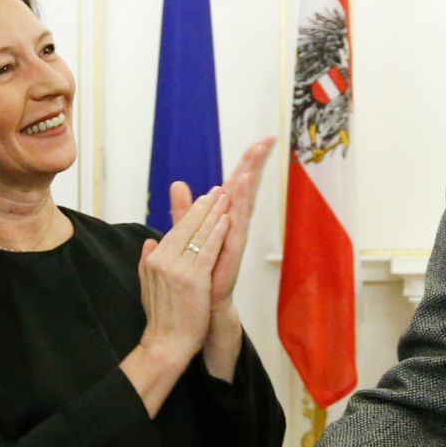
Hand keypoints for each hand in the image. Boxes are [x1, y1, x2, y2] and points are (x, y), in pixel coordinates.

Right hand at [122, 191, 228, 414]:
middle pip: (187, 227)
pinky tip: (227, 220)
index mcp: (153, 259)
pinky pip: (208, 249)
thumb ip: (147, 261)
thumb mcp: (147, 285)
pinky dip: (218, 233)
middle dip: (205, 206)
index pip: (176, 230)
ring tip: (226, 197)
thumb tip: (149, 242)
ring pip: (199, 234)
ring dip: (214, 213)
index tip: (205, 198)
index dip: (192, 212)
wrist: (166, 344)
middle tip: (218, 190)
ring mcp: (178, 268)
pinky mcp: (194, 279)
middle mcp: (162, 259)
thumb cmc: (162, 319)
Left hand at [170, 137, 275, 311]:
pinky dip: (243, 201)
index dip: (245, 164)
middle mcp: (232, 224)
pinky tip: (246, 184)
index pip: (234, 185)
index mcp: (222, 219)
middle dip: (255, 163)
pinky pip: (239, 220)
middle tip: (267, 139)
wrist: (203, 306)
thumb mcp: (187, 233)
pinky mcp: (233, 248)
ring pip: (245, 200)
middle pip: (245, 187)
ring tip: (258, 154)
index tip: (259, 141)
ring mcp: (235, 236)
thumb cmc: (200, 273)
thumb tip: (177, 183)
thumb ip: (183, 209)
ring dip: (251, 177)